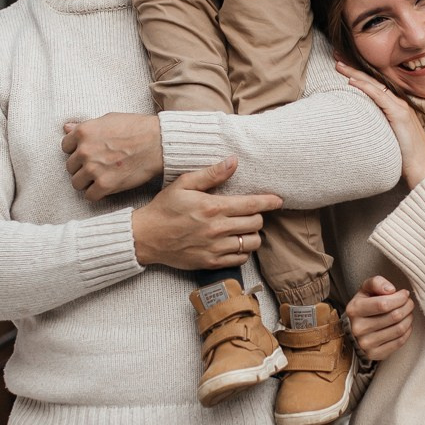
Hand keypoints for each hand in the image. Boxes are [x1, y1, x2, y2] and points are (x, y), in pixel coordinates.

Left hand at [63, 112, 162, 197]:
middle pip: (70, 166)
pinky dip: (96, 194)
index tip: (88, 154)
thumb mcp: (108, 119)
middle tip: (97, 166)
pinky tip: (105, 187)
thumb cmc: (136, 128)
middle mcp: (84, 150)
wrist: (157, 142)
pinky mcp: (105, 184)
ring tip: (100, 178)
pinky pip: (89, 196)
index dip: (77, 151)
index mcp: (83, 132)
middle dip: (82, 167)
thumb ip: (85, 126)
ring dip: (87, 182)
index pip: (65, 147)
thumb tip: (66, 128)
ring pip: (77, 182)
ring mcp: (93, 168)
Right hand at [130, 159, 281, 271]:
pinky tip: (235, 243)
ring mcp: (215, 247)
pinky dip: (243, 251)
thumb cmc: (164, 208)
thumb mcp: (184, 183)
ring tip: (244, 229)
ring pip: (251, 243)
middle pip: (255, 224)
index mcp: (213, 207)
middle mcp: (217, 229)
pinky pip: (240, 259)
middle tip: (250, 213)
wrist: (146, 237)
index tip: (278, 200)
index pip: (252, 205)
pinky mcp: (211, 262)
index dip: (269, 202)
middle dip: (258, 216)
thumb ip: (212, 174)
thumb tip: (233, 161)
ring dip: (252, 235)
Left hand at [333, 59, 424, 188]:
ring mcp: (400, 109)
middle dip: (353, 67)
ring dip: (355, 73)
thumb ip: (377, 132)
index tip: (341, 65)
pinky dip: (366, 88)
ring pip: (374, 85)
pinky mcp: (400, 116)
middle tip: (335, 55)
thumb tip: (359, 132)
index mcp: (395, 108)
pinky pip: (380, 97)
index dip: (357, 75)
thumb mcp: (388, 141)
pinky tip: (352, 82)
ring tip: (338, 64)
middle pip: (372, 80)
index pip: (373, 86)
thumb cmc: (407, 160)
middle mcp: (399, 104)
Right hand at [345, 274, 414, 362]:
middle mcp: (358, 328)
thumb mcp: (367, 289)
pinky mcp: (374, 354)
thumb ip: (377, 282)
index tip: (404, 294)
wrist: (356, 327)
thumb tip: (390, 290)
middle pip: (394, 316)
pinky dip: (407, 332)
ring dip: (409, 318)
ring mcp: (365, 344)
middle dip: (407, 307)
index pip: (383, 304)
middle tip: (409, 303)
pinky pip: (399, 342)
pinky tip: (405, 325)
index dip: (399, 298)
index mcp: (354, 309)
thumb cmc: (366, 305)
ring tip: (408, 313)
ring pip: (399, 329)